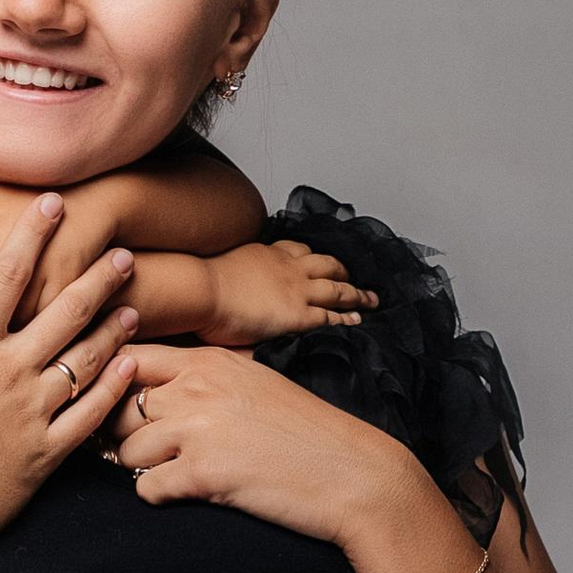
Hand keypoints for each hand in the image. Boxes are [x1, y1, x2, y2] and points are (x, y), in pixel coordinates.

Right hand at [0, 197, 139, 568]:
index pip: (3, 278)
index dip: (30, 236)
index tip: (52, 204)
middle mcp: (6, 374)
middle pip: (61, 312)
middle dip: (94, 278)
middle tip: (123, 252)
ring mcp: (32, 414)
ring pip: (84, 359)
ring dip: (111, 328)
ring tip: (132, 303)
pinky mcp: (48, 455)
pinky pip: (91, 415)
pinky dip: (113, 388)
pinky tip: (130, 366)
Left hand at [106, 341, 429, 554]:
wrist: (354, 475)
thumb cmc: (305, 433)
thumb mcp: (253, 384)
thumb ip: (203, 379)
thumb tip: (148, 392)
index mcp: (209, 361)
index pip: (127, 358)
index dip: (111, 383)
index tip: (116, 406)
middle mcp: (197, 388)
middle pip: (117, 408)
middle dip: (123, 433)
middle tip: (148, 451)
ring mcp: (198, 429)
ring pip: (126, 450)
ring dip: (143, 467)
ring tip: (179, 472)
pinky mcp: (202, 474)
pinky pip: (145, 489)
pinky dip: (160, 495)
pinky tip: (191, 492)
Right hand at [199, 237, 377, 346]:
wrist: (201, 289)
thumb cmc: (201, 284)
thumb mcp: (225, 270)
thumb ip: (239, 278)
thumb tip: (237, 289)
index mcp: (269, 254)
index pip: (300, 251)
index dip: (315, 258)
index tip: (322, 263)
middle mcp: (289, 268)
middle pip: (327, 265)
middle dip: (344, 271)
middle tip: (354, 277)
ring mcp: (297, 290)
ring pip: (338, 289)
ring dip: (357, 294)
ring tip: (371, 300)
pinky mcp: (298, 314)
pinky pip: (330, 315)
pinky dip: (347, 317)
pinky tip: (357, 321)